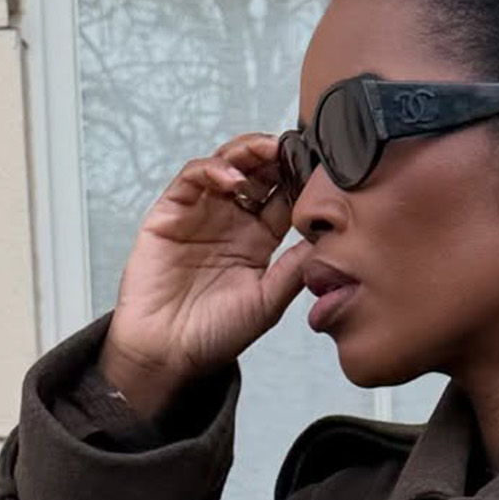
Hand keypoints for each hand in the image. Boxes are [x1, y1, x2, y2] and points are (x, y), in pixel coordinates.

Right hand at [97, 130, 314, 422]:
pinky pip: (191, 180)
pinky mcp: (170, 213)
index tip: (324, 170)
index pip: (284, 198)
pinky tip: (233, 179)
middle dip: (277, 156)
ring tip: (269, 150)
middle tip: (299, 147)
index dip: (301, 181)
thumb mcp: (268, 302)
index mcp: (260, 240)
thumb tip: (329, 240)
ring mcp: (201, 214)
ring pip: (226, 167)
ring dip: (248, 153)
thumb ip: (294, 269)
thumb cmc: (216, 333)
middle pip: (257, 174)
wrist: (169, 352)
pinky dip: (212, 171)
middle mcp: (232, 221)